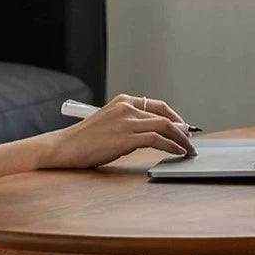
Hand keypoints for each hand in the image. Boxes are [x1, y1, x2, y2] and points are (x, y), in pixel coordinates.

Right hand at [45, 93, 196, 168]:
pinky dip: (172, 146)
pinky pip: (158, 139)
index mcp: (123, 101)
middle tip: (190, 141)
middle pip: (165, 116)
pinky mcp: (127, 137)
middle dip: (182, 129)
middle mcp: (127, 108)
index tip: (182, 128)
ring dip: (181, 139)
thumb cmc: (83, 141)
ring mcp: (127, 121)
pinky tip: (177, 152)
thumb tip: (149, 135)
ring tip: (188, 150)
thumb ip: (127, 125)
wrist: (64, 147)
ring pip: (165, 126)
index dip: (174, 116)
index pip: (157, 105)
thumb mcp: (108, 125)